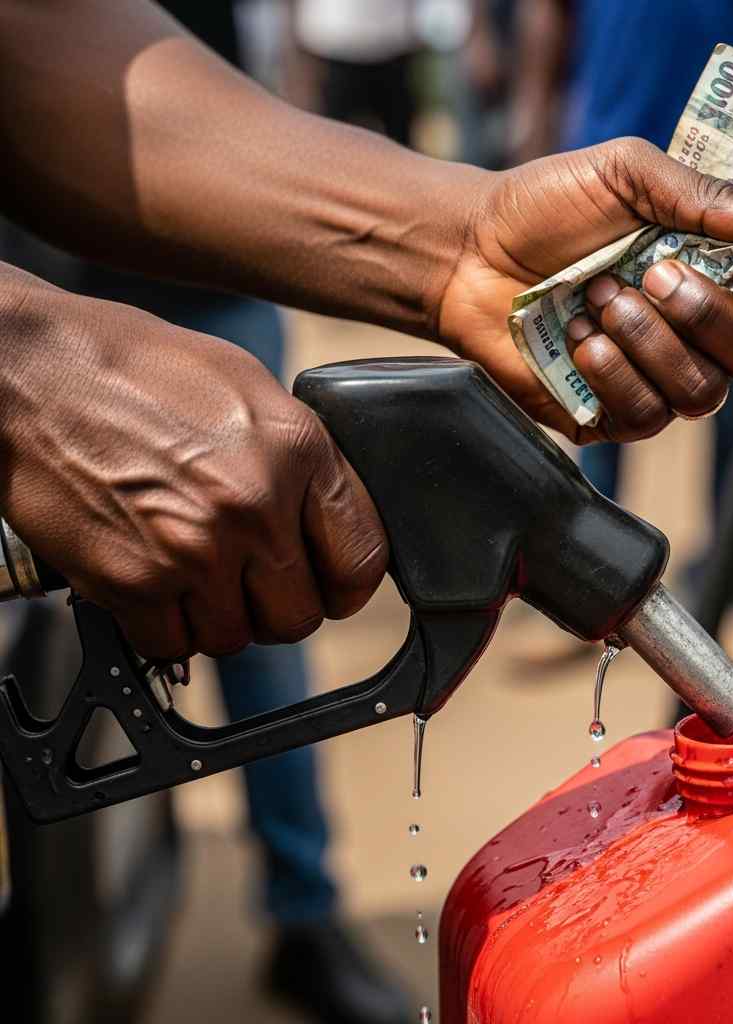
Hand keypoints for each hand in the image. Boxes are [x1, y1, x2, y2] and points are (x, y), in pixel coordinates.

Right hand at [0, 272, 386, 659]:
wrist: (32, 371)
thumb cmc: (138, 369)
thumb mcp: (250, 387)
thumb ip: (303, 459)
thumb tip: (330, 519)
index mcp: (299, 451)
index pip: (362, 559)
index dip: (346, 583)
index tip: (327, 584)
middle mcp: (255, 506)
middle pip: (300, 616)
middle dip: (275, 605)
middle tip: (247, 578)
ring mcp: (195, 549)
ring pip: (237, 638)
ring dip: (217, 616)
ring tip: (190, 568)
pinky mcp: (133, 582)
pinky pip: (174, 646)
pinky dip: (164, 626)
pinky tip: (152, 578)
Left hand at [438, 137, 732, 442]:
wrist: (470, 252)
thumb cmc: (548, 208)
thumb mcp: (624, 174)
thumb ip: (701, 194)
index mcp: (720, 273)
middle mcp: (702, 333)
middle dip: (710, 317)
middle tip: (654, 275)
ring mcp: (660, 376)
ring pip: (702, 392)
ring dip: (650, 341)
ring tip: (598, 297)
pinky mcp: (615, 413)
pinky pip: (647, 417)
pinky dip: (614, 374)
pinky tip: (579, 339)